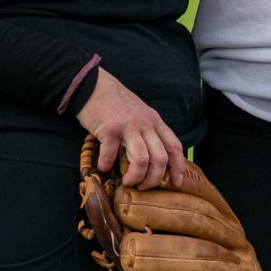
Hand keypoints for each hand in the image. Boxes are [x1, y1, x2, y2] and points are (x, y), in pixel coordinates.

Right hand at [76, 68, 184, 188]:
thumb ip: (148, 131)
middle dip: (154, 179)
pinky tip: (103, 167)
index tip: (177, 183)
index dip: (178, 167)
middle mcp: (145, 124)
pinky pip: (112, 156)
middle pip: (160, 158)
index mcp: (155, 121)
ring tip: (127, 182)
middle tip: (143, 186)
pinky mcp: (110, 129)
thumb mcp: (140, 113)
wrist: (92, 85)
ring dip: (135, 177)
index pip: (174, 146)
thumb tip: (152, 159)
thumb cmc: (115, 102)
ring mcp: (128, 126)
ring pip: (142, 160)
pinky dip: (107, 166)